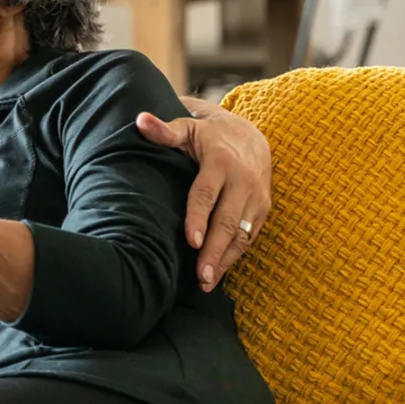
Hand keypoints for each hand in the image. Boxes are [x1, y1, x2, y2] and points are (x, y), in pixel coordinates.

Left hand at [136, 99, 270, 291]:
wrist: (251, 136)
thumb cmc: (209, 136)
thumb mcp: (188, 128)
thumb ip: (165, 130)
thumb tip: (140, 120)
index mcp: (221, 161)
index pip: (207, 193)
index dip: (199, 218)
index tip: (190, 241)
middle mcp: (243, 181)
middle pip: (227, 221)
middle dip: (213, 250)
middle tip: (200, 276)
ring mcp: (257, 198)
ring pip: (242, 234)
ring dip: (225, 261)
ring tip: (207, 283)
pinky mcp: (264, 210)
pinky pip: (250, 238)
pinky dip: (234, 257)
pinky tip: (218, 274)